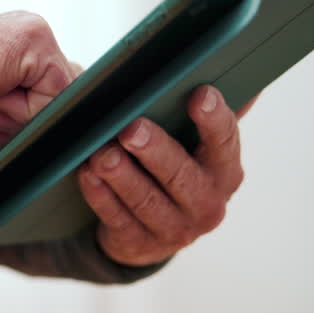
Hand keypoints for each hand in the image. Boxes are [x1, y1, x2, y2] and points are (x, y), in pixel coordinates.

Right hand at [0, 12, 75, 144]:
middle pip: (64, 96)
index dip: (26, 119)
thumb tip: (58, 117)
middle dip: (28, 118)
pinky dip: (21, 110)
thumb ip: (26, 104)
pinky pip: (53, 95)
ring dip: (22, 115)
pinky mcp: (33, 40)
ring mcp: (34, 32)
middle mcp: (32, 32)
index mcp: (21, 44)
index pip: (56, 93)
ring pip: (60, 98)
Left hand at [76, 86, 252, 266]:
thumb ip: (206, 115)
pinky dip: (101, 197)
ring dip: (122, 176)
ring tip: (100, 153)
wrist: (150, 230)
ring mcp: (175, 229)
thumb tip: (227, 68)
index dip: (214, 119)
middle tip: (130, 129)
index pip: (225, 142)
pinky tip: (86, 175)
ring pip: (147, 200)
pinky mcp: (140, 244)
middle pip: (182, 174)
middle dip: (155, 150)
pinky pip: (118, 219)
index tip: (200, 94)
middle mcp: (208, 203)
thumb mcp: (192, 145)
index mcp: (224, 170)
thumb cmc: (171, 168)